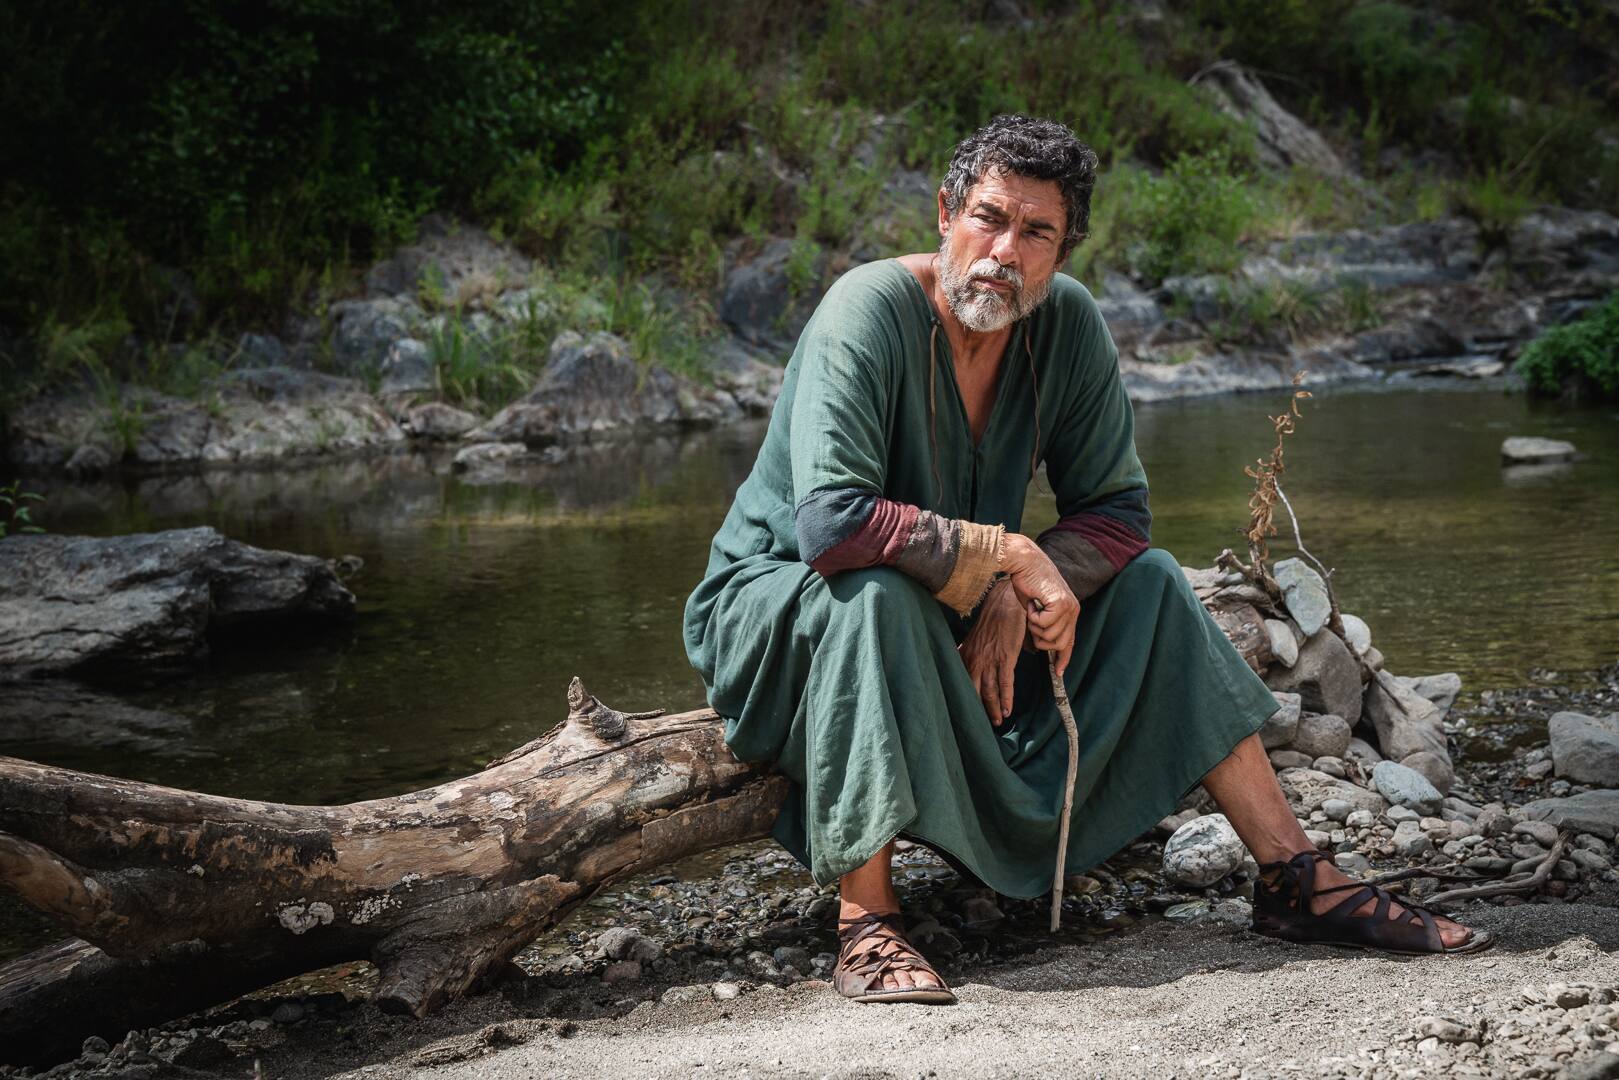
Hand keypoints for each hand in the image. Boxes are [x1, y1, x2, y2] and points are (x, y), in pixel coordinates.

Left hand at [959, 578, 1024, 725]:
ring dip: (994, 708)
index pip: (962, 684)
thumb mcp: (973, 639)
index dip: (964, 701)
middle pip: (975, 692)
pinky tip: (1008, 708)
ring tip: (998, 721)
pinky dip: (1007, 697)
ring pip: (990, 691)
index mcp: (966, 656)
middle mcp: (975, 660)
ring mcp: (990, 660)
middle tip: (981, 727)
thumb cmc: (990, 621)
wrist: (1003, 602)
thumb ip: (966, 653)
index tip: (966, 715)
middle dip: (979, 711)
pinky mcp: (1006, 657)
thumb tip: (957, 659)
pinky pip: (1006, 682)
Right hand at [999, 533, 1079, 676]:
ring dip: (1035, 626)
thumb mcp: (1037, 609)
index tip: (1058, 672)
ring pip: (1051, 636)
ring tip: (1032, 609)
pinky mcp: (1060, 603)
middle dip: (1041, 639)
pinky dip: (1033, 617)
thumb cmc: (1027, 582)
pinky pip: (1044, 624)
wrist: (1024, 562)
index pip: (1070, 641)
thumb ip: (1044, 624)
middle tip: (1032, 622)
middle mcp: (1073, 610)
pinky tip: (1033, 603)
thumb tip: (1042, 643)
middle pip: (1059, 643)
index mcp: (1069, 611)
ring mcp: (1068, 607)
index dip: (1064, 658)